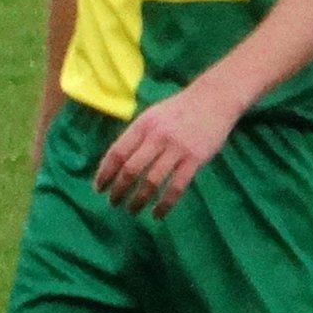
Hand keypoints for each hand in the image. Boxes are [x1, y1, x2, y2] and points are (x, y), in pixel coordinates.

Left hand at [93, 83, 238, 218]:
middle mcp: (157, 136)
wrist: (214, 98)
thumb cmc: (179, 110)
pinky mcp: (195, 159)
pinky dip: (164, 204)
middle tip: (113, 203)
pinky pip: (176, 187)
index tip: (99, 188)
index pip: (117, 153)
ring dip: (138, 200)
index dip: (105, 173)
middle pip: (131, 169)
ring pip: (152, 181)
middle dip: (118, 190)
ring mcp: (177, 148)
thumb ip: (136, 136)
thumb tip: (115, 164)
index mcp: (143, 125)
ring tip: (132, 210)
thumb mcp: (152, 116)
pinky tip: (157, 214)